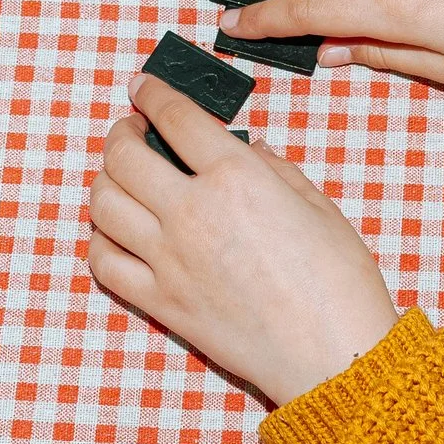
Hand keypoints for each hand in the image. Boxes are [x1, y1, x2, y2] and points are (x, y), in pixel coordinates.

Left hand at [88, 78, 399, 405]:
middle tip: (132, 130)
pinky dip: (103, 240)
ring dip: (106, 181)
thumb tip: (246, 149)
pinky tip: (119, 232)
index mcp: (235, 178)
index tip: (142, 86)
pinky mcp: (161, 302)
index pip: (174, 117)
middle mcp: (191, 213)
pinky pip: (105, 262)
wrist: (335, 357)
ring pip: (103, 205)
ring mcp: (168, 260)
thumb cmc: (340, 283)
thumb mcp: (319, 206)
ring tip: (122, 178)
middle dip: (120, 133)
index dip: (152, 93)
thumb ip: (275, 168)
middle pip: (122, 156)